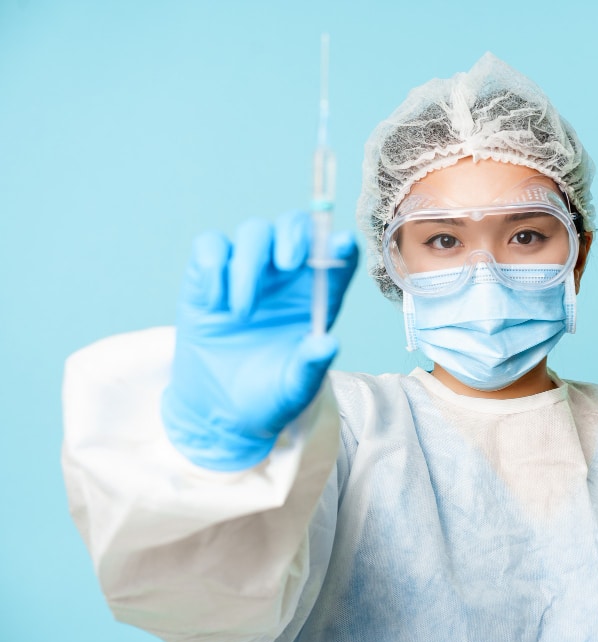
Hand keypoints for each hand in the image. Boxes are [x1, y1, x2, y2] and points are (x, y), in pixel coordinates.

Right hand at [162, 211, 357, 470]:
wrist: (220, 411)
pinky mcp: (209, 277)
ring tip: (242, 313)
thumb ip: (311, 366)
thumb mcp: (295, 388)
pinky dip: (213, 265)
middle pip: (295, 227)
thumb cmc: (268, 394)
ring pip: (254, 232)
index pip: (337, 257)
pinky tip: (215, 301)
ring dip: (249, 265)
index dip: (340, 245)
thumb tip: (327, 343)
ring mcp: (248, 272)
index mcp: (318, 296)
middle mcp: (286, 277)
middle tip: (287, 264)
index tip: (341, 245)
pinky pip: (211, 246)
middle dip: (294, 234)